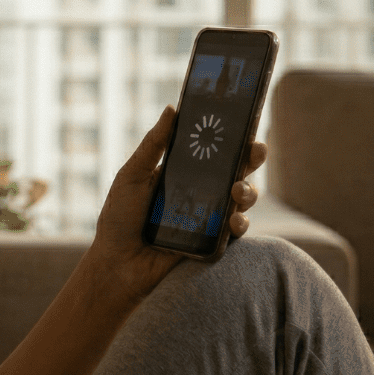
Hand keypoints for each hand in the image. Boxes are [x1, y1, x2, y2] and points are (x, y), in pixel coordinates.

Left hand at [87, 105, 267, 304]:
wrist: (118, 265)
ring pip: (242, 198)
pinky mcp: (212, 241)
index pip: (212, 149)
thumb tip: (172, 108)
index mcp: (181, 171)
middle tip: (256, 151)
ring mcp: (208, 216)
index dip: (231, 136)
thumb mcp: (132, 176)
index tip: (244, 122)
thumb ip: (153, 145)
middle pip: (235, 169)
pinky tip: (234, 220)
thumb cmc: (118, 218)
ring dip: (248, 190)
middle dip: (251, 158)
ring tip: (237, 191)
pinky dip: (241, 223)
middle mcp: (199, 191)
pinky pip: (236, 229)